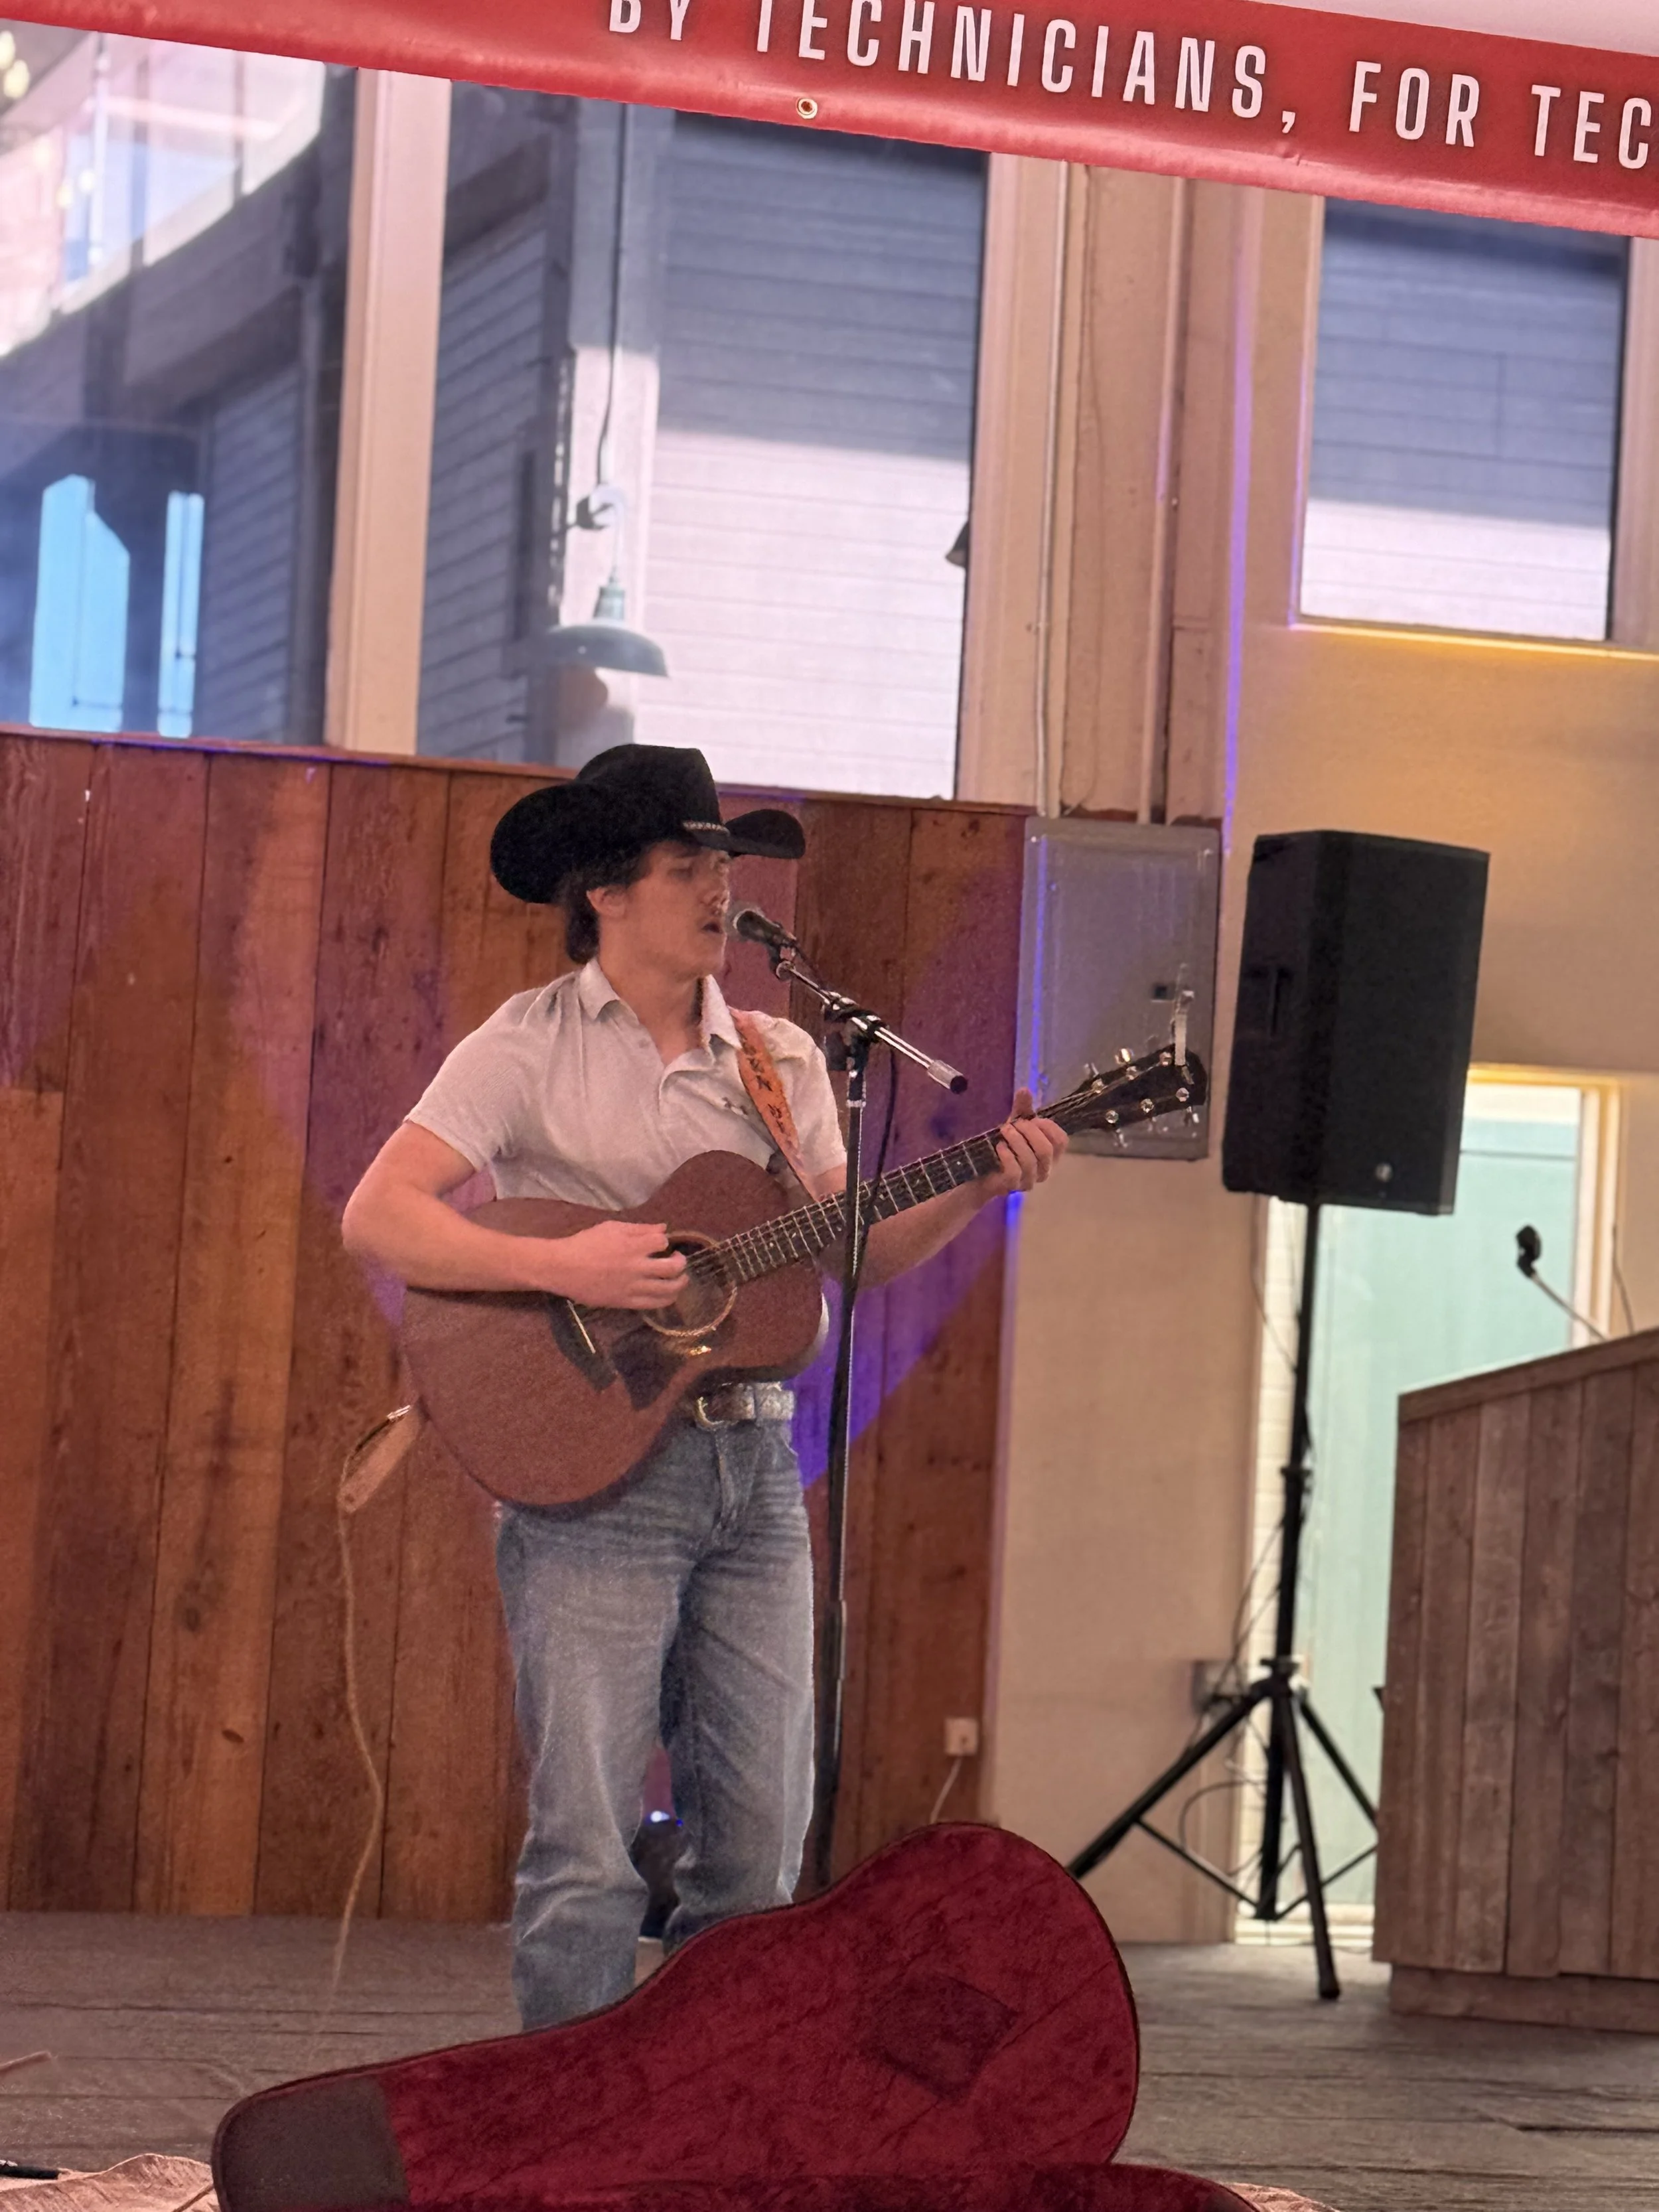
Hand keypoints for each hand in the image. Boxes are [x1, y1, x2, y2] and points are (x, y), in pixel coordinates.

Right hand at [532, 1220, 687, 1308]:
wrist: (563, 1268)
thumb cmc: (585, 1244)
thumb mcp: (611, 1228)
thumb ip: (639, 1228)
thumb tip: (664, 1227)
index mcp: (632, 1246)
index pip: (662, 1242)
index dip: (664, 1241)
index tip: (660, 1242)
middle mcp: (636, 1267)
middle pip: (672, 1268)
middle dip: (681, 1262)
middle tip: (678, 1259)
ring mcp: (632, 1287)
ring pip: (668, 1289)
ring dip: (680, 1283)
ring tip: (681, 1279)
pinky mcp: (626, 1302)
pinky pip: (653, 1304)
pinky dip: (666, 1299)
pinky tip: (667, 1294)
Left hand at [984, 1088, 1067, 1196]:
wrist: (982, 1169)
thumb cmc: (1006, 1146)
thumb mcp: (1015, 1125)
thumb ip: (1022, 1109)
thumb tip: (1025, 1089)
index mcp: (1050, 1155)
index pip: (1061, 1141)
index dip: (1048, 1127)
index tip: (1032, 1119)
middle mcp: (1044, 1169)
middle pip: (1047, 1150)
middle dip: (1029, 1132)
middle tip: (1014, 1124)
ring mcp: (1029, 1180)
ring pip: (1030, 1160)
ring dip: (1016, 1141)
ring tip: (1003, 1131)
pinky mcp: (1012, 1186)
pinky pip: (1014, 1172)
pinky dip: (1006, 1156)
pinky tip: (999, 1147)